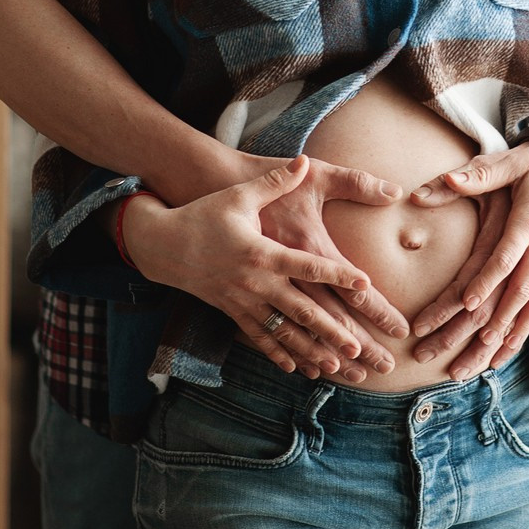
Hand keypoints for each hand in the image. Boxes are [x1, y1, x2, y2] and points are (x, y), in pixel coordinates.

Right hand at [121, 156, 391, 379]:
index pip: (308, 265)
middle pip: (301, 311)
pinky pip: (259, 338)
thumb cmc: (205, 214)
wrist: (163, 244)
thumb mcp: (239, 195)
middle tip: (359, 348)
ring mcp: (243, 302)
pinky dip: (279, 354)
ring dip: (311, 351)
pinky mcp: (232, 312)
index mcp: (262, 252)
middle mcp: (255, 283)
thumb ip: (275, 182)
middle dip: (330, 331)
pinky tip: (298, 369)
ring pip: (283, 332)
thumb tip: (304, 160)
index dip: (337, 274)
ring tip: (336, 367)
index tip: (365, 285)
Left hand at [410, 124, 528, 361]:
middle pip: (521, 288)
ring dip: (517, 329)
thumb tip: (446, 178)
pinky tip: (519, 337)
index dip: (488, 280)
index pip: (507, 256)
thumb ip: (481, 174)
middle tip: (473, 344)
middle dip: (497, 320)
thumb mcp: (515, 161)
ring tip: (493, 357)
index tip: (467, 303)